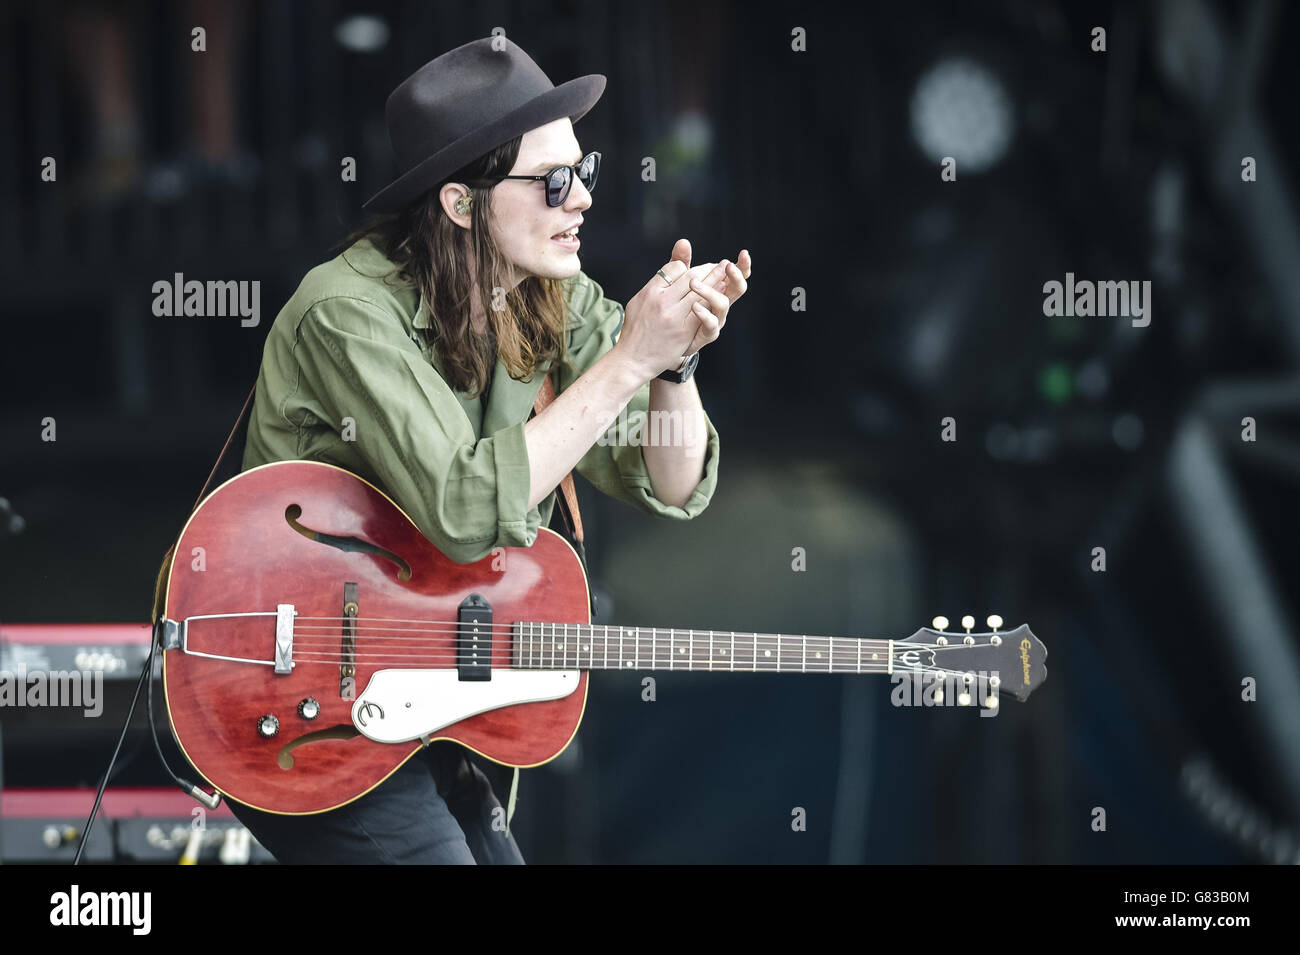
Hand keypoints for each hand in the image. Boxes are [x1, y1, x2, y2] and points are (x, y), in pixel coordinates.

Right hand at [614, 239, 751, 379]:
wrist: (633, 358)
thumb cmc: (636, 328)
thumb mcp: (639, 300)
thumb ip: (657, 282)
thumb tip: (673, 265)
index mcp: (650, 291)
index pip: (674, 268)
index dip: (686, 266)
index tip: (694, 269)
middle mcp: (661, 301)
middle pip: (689, 277)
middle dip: (707, 269)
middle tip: (719, 264)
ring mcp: (673, 316)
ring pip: (699, 291)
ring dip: (715, 280)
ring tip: (725, 272)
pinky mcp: (683, 331)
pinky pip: (702, 311)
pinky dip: (713, 297)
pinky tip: (722, 290)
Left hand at [683, 246, 749, 355]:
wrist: (668, 339)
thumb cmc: (677, 308)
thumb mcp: (678, 283)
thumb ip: (682, 263)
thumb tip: (683, 241)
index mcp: (719, 289)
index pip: (737, 276)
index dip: (743, 266)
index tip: (743, 253)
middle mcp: (721, 304)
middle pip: (737, 289)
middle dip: (736, 276)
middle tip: (728, 266)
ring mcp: (716, 319)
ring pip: (723, 305)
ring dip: (710, 291)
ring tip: (693, 283)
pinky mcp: (706, 334)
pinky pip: (710, 325)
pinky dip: (704, 314)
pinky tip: (694, 305)